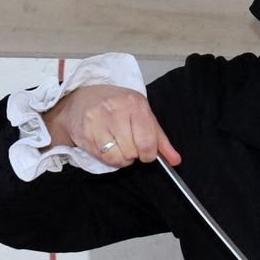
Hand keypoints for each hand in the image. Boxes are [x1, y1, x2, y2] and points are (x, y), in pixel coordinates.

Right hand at [44, 84, 180, 167]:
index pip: (148, 142)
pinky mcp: (84, 131)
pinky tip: (106, 145)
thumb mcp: (144, 116)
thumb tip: (175, 161)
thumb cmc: (119, 108)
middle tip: (128, 144)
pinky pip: (102, 158)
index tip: (146, 152)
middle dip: (133, 154)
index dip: (149, 154)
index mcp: (135, 104)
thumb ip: (161, 140)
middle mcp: (115, 109)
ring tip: (117, 145)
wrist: (83, 98)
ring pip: (117, 157)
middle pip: (132, 152)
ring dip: (121, 158)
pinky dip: (107, 158)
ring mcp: (97, 119)